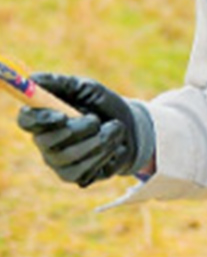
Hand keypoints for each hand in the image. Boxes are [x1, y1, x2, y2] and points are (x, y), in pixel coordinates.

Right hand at [17, 73, 153, 187]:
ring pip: (70, 158)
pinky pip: (86, 170)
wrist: (131, 127)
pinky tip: (114, 145)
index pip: (26, 120)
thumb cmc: (103, 105)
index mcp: (45, 118)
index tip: (61, 115)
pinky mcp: (77, 178)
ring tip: (115, 128)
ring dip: (99, 140)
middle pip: (48, 142)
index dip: (39, 119)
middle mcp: (47, 144)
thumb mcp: (86, 88)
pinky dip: (106, 154)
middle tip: (96, 119)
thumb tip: (33, 78)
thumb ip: (60, 83)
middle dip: (78, 129)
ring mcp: (60, 164)